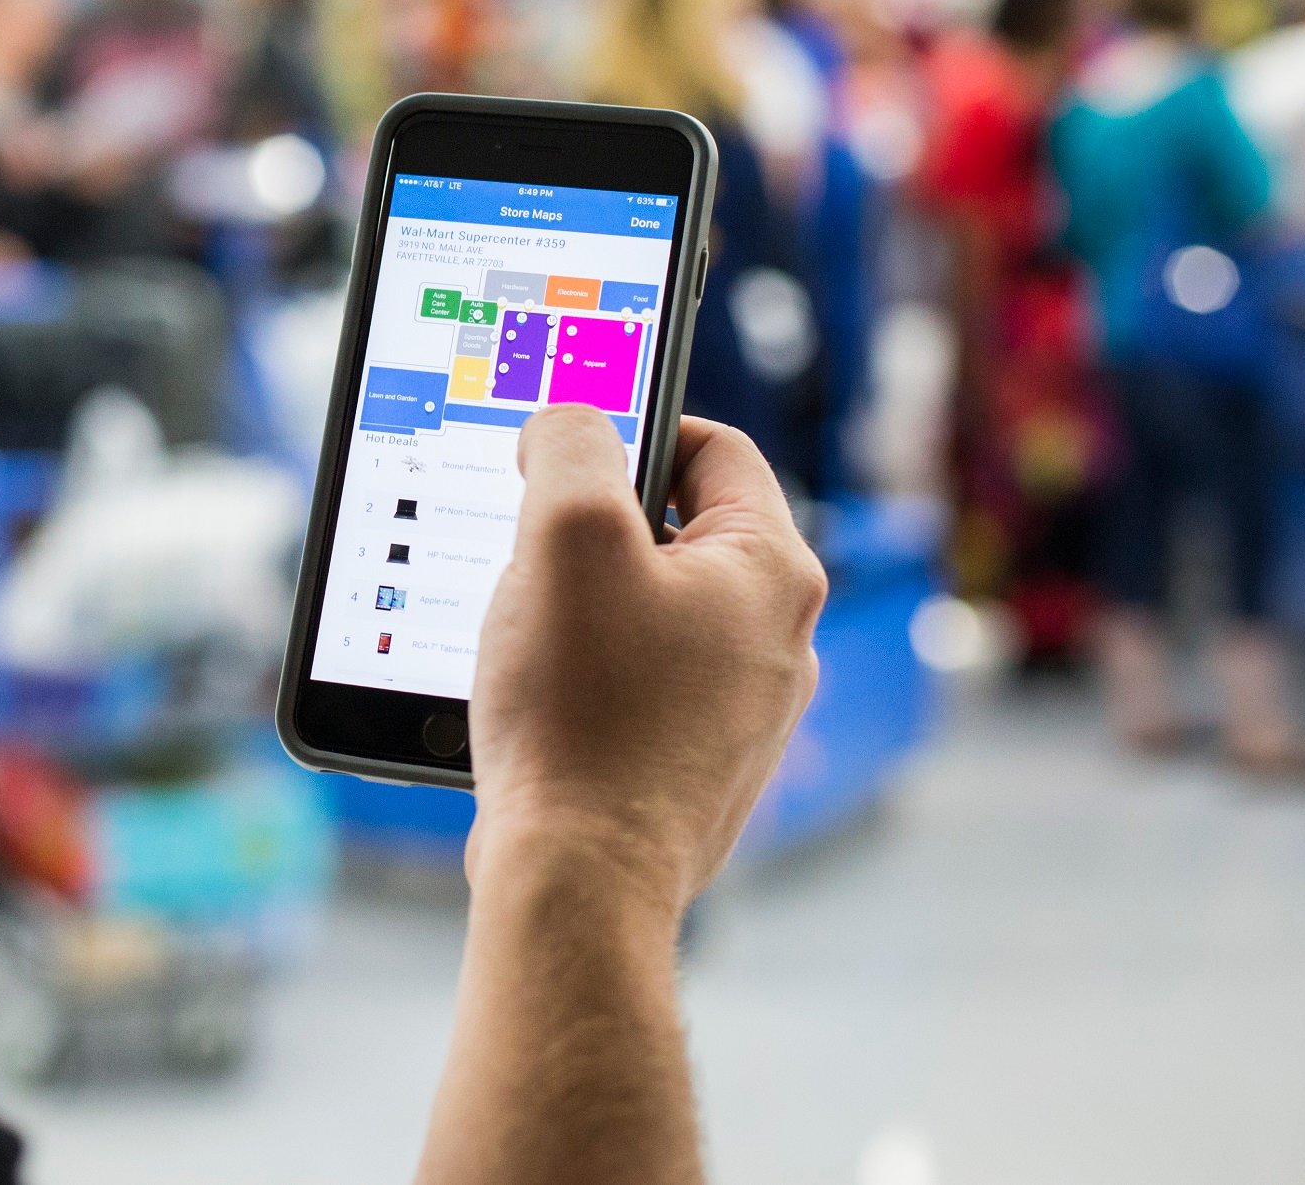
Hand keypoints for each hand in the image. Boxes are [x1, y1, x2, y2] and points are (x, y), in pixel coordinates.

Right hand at [465, 408, 824, 921]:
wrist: (578, 881)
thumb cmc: (582, 710)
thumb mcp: (566, 534)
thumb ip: (572, 445)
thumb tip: (570, 423)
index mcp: (772, 571)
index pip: (712, 446)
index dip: (628, 426)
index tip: (559, 448)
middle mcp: (777, 641)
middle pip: (675, 529)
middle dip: (592, 527)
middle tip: (527, 546)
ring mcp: (740, 712)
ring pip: (649, 609)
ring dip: (581, 603)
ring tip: (527, 634)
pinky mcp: (694, 766)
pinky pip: (636, 682)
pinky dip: (583, 673)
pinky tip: (537, 699)